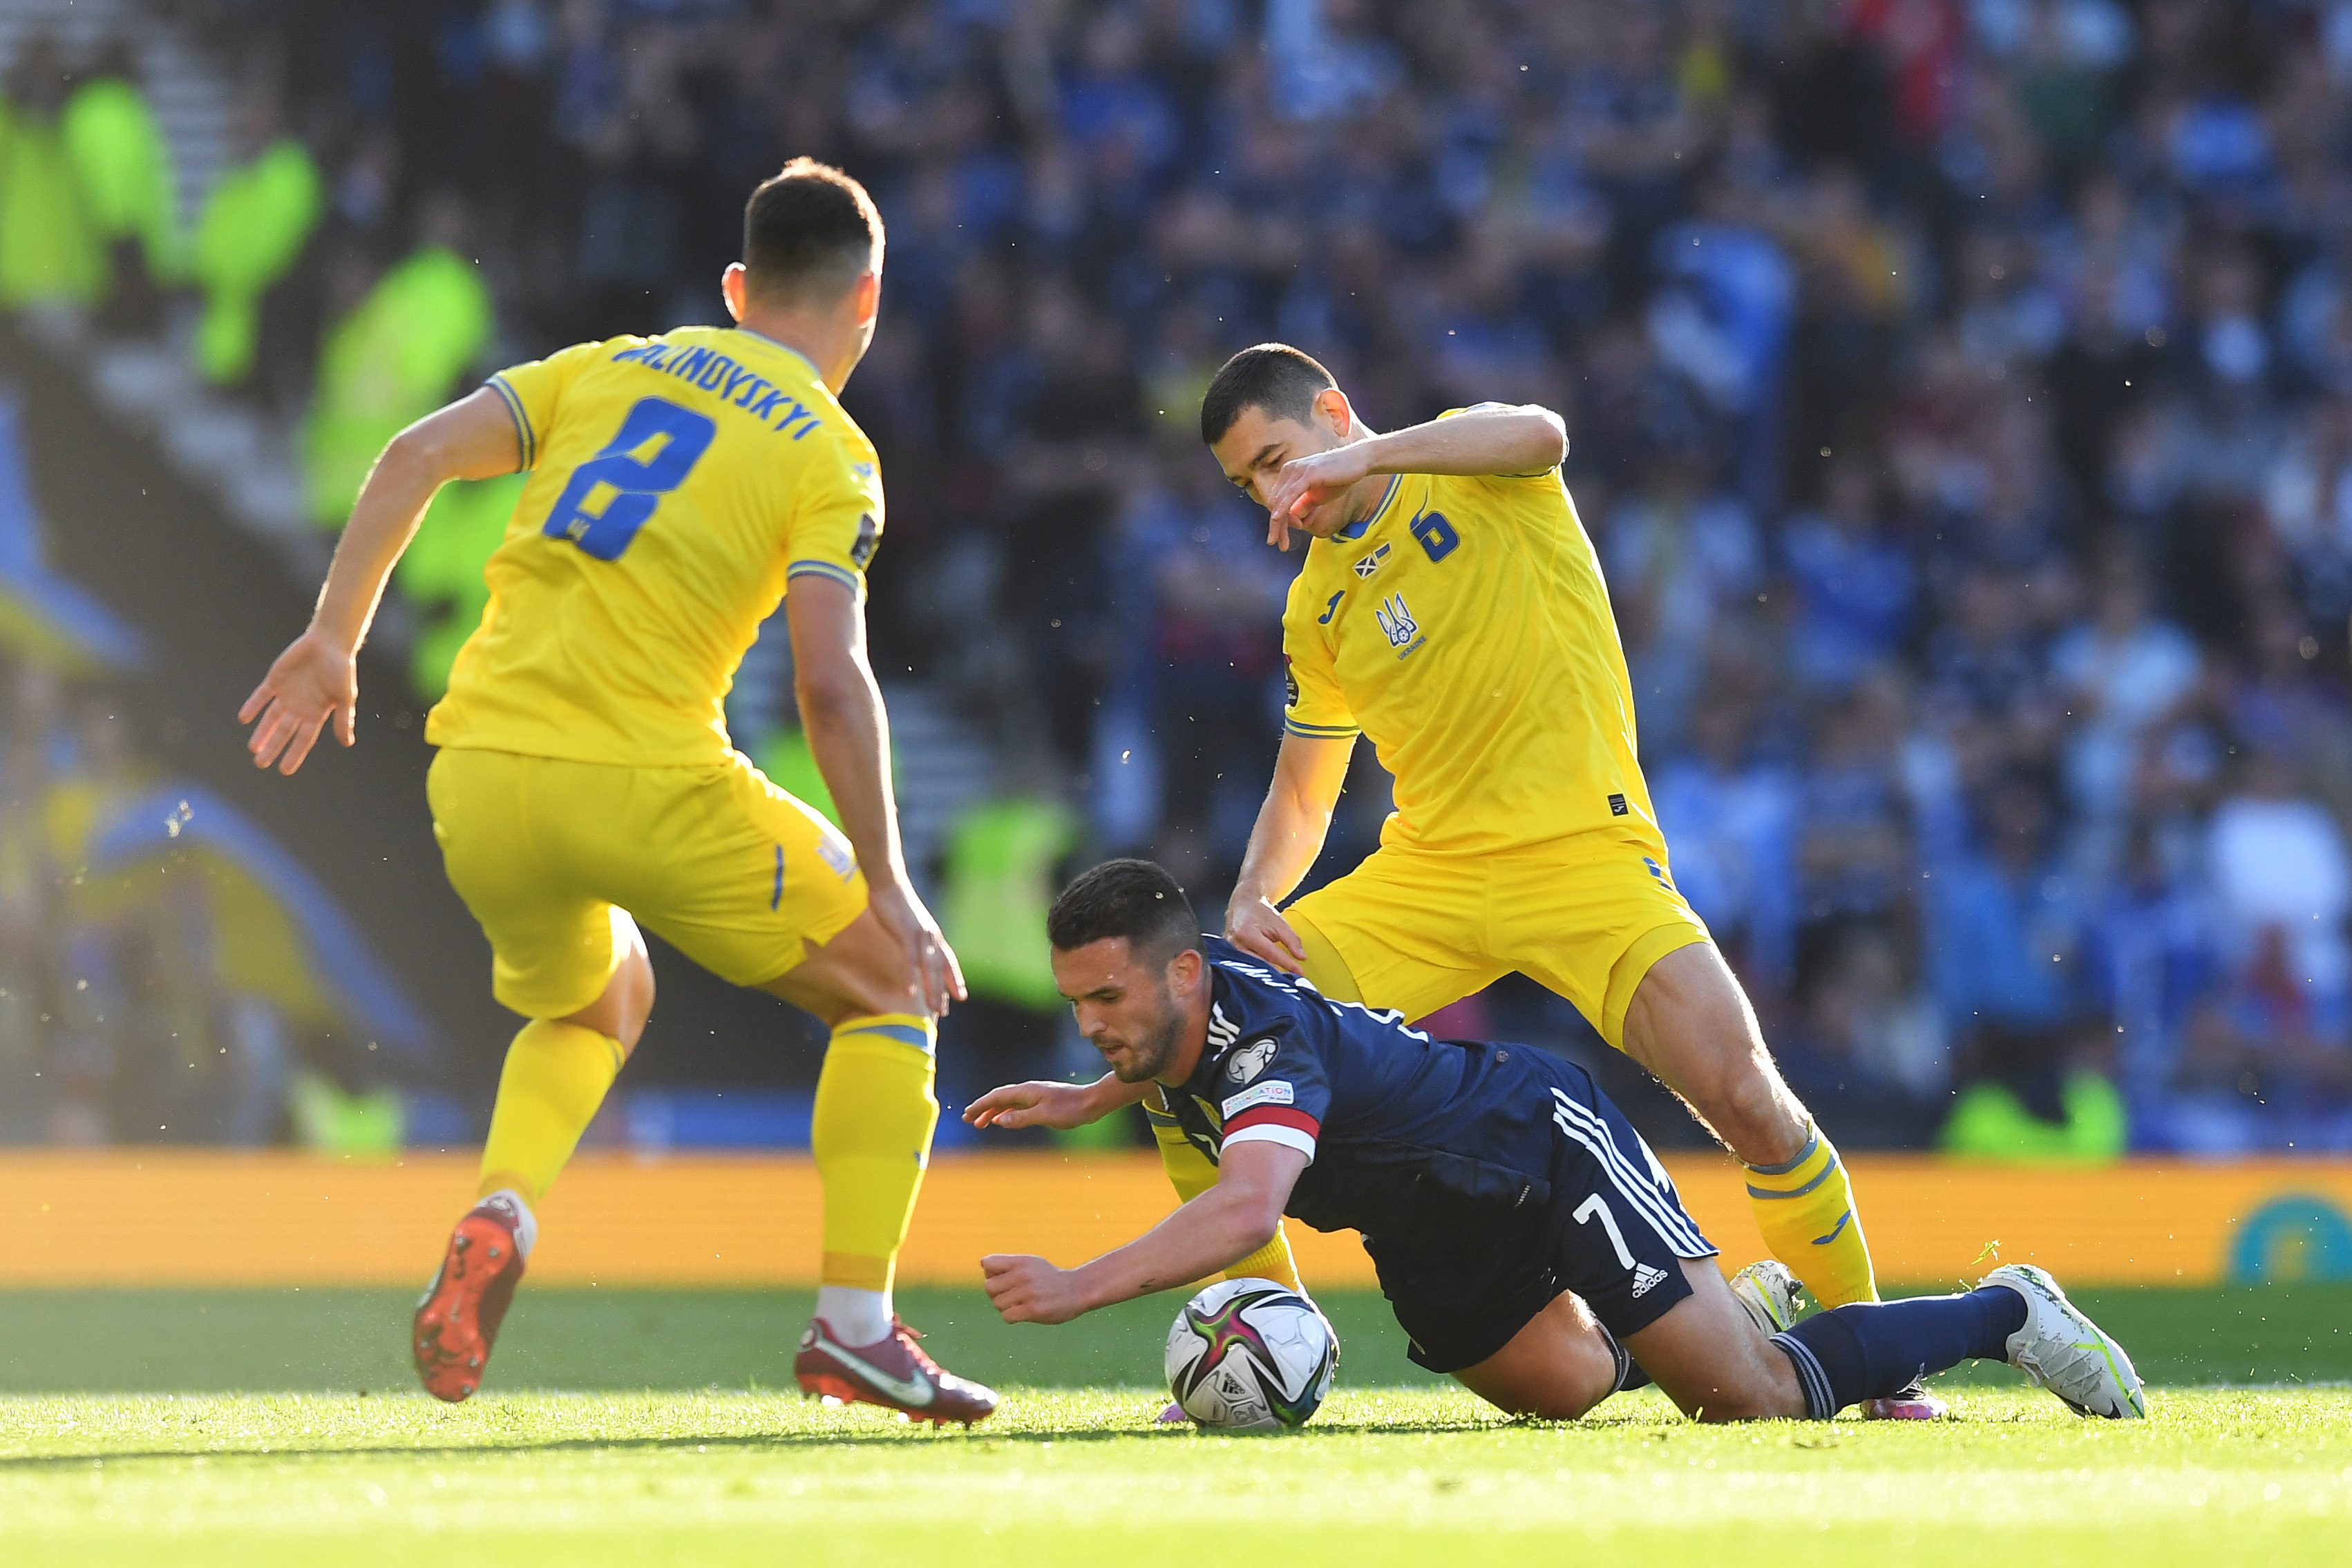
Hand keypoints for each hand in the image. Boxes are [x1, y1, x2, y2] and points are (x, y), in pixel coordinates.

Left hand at [239, 628, 358, 774]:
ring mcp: (286, 694)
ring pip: (271, 718)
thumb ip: (344, 719)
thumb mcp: (345, 697)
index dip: (294, 754)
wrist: (329, 642)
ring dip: (262, 732)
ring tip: (253, 748)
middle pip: (283, 732)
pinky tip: (245, 718)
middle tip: (260, 763)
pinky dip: (253, 706)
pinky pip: (261, 696)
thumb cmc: (341, 669)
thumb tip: (347, 743)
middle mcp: (300, 707)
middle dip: (272, 747)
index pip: (303, 739)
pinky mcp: (275, 680)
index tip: (284, 770)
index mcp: (316, 713)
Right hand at [865, 878, 965, 1018]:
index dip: (954, 979)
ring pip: (929, 968)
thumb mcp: (910, 925)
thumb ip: (915, 939)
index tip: (961, 996)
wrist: (888, 882)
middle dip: (943, 992)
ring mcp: (920, 934)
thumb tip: (915, 952)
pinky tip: (910, 991)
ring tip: (933, 1008)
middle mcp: (931, 936)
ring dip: (932, 989)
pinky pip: (910, 959)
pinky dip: (911, 976)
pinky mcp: (906, 932)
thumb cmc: (896, 904)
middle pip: (940, 969)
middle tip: (944, 1012)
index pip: (948, 961)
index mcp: (933, 935)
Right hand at [964, 1077, 1124, 1130]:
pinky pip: (1017, 1106)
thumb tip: (999, 1121)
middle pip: (999, 1098)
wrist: (1091, 1102)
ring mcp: (1035, 1095)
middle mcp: (1028, 1091)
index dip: (981, 1105)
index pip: (997, 1096)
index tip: (968, 1114)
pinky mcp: (1041, 1101)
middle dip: (983, 1108)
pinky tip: (1003, 1120)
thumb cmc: (1070, 1109)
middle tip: (968, 1119)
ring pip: (1008, 1103)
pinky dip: (1006, 1113)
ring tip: (981, 1123)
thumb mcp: (1044, 1116)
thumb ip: (1021, 1118)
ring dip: (993, 1112)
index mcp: (1026, 1091)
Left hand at [982, 1253, 1090, 1324]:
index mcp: (1021, 1261)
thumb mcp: (1031, 1263)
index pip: (987, 1264)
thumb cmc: (1049, 1278)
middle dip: (996, 1293)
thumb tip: (982, 1265)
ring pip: (997, 1303)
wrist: (1077, 1290)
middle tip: (1010, 1295)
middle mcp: (1023, 1275)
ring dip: (1005, 1306)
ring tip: (1019, 1303)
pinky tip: (1023, 1312)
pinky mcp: (1032, 1310)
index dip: (990, 1274)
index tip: (1002, 1278)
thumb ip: (1008, 1263)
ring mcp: (1028, 1293)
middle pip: (988, 1287)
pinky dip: (1011, 1316)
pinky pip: (1007, 1316)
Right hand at [1226, 893, 1307, 974]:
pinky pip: (1246, 969)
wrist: (1242, 905)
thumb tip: (1301, 957)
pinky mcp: (1230, 958)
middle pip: (1260, 965)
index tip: (1300, 973)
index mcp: (1248, 934)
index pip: (1271, 954)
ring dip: (1268, 977)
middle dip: (1277, 975)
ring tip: (1283, 981)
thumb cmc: (1259, 913)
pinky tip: (1269, 978)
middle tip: (1292, 981)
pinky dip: (1259, 974)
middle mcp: (1236, 945)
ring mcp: (1231, 953)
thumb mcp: (1279, 923)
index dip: (1287, 964)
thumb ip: (1292, 940)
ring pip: (1252, 971)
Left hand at [1262, 443, 1373, 550]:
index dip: (1279, 522)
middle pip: (1275, 503)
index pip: (1276, 501)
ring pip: (1280, 501)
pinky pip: (1291, 494)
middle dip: (1276, 527)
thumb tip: (1291, 519)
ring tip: (1282, 541)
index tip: (1284, 537)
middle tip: (1279, 545)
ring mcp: (1298, 470)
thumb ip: (1304, 506)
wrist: (1358, 461)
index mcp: (1289, 474)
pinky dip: (1283, 508)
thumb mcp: (1318, 496)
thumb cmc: (1339, 478)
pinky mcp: (1308, 473)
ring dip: (1279, 524)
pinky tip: (1277, 520)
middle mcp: (1289, 470)